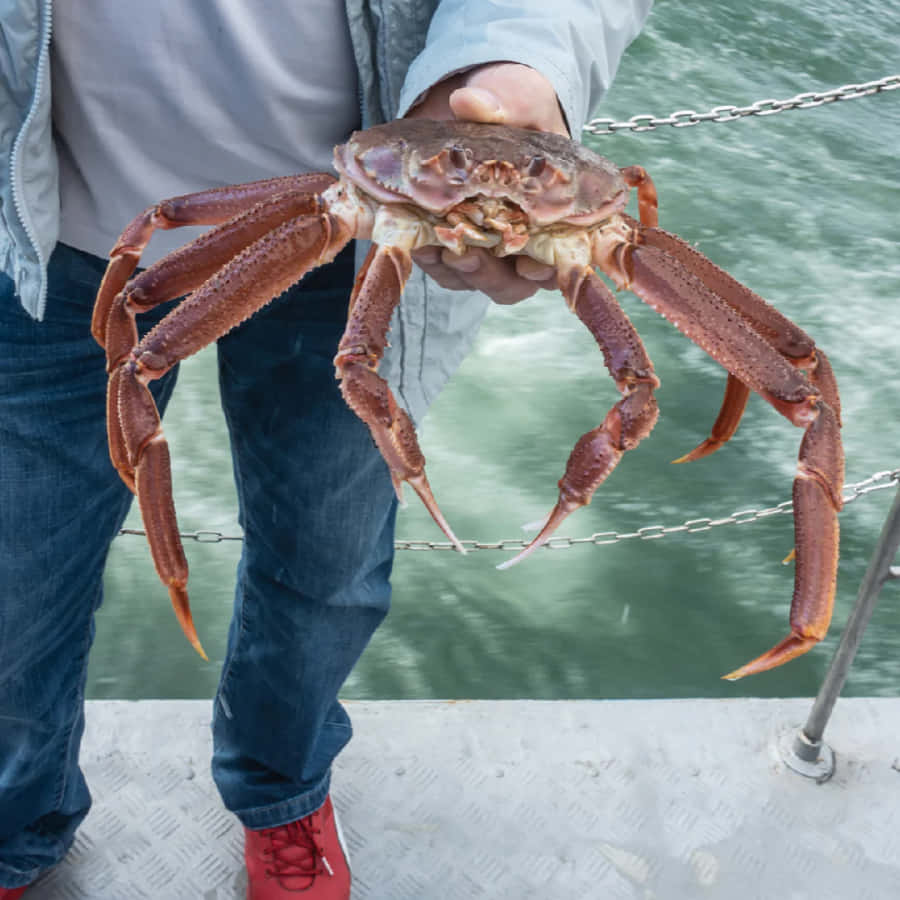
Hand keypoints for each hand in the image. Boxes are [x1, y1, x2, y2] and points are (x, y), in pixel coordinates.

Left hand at [406, 63, 564, 304]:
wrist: (478, 100)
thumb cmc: (517, 105)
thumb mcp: (519, 97)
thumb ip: (504, 104)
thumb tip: (468, 102)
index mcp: (554, 215)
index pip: (556, 262)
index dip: (545, 272)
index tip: (529, 265)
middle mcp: (519, 239)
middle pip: (508, 283)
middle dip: (487, 275)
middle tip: (467, 258)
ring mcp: (482, 243)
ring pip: (470, 277)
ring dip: (452, 269)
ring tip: (435, 249)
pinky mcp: (448, 236)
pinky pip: (438, 260)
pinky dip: (427, 253)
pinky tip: (413, 236)